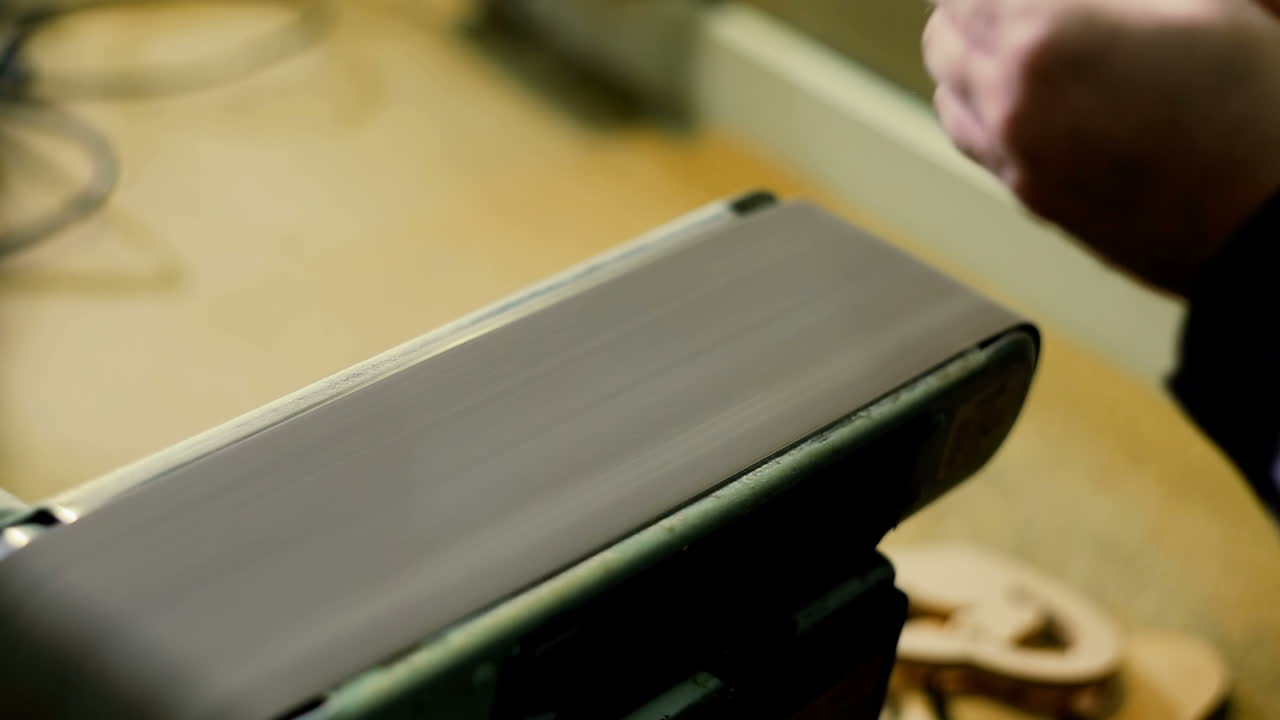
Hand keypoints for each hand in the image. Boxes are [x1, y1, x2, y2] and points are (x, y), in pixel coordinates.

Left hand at [923, 0, 1279, 293]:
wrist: (1271, 223)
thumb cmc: (1258, 105)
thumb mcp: (1203, 4)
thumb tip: (1073, 3)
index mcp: (1044, 38)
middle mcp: (1009, 100)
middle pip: (944, 34)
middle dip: (967, 6)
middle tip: (1004, 0)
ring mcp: (1012, 156)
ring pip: (948, 89)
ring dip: (964, 56)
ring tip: (1005, 38)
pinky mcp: (1027, 195)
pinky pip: (972, 140)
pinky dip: (976, 106)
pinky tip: (1014, 93)